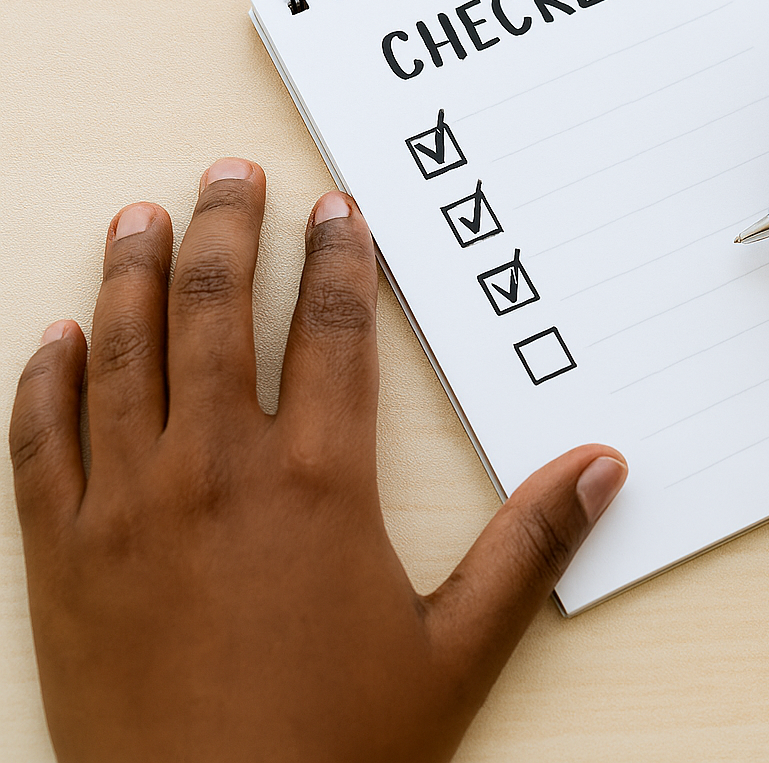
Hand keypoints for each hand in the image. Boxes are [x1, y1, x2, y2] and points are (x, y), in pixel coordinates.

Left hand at [9, 159, 627, 762]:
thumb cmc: (338, 750)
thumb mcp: (457, 650)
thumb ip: (530, 547)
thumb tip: (601, 468)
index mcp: (320, 487)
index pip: (335, 336)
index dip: (339, 261)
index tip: (335, 209)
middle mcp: (218, 475)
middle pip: (222, 316)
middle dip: (228, 231)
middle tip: (229, 174)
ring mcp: (128, 510)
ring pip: (126, 357)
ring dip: (133, 277)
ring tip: (142, 217)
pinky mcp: (63, 558)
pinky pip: (41, 443)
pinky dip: (46, 381)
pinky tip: (56, 338)